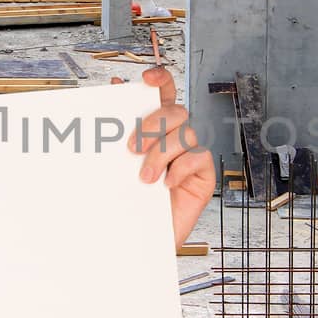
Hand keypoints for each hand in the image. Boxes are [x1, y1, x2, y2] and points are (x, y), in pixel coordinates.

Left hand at [115, 67, 215, 247]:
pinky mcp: (203, 176)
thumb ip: (116, 132)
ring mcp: (191, 156)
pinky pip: (200, 157)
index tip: (147, 78)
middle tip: (132, 148)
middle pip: (176, 111)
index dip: (161, 79)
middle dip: (153, 124)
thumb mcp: (116, 165)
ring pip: (187, 133)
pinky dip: (181, 167)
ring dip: (162, 153)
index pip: (164, 93)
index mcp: (155, 128)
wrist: (137, 240)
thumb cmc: (128, 201)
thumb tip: (113, 90)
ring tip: (144, 178)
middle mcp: (175, 138)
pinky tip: (167, 183)